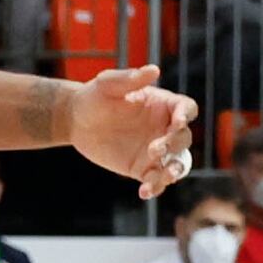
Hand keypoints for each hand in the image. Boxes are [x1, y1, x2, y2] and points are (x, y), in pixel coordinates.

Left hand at [64, 61, 198, 193]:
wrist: (76, 121)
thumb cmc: (94, 96)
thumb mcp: (108, 84)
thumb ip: (129, 78)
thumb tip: (154, 70)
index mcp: (163, 105)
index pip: (186, 109)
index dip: (186, 116)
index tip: (177, 122)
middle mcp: (164, 128)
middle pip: (184, 139)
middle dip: (174, 145)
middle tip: (154, 149)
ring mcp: (155, 151)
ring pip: (177, 163)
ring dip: (175, 171)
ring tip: (164, 177)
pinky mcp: (142, 168)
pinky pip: (156, 180)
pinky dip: (155, 187)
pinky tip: (144, 192)